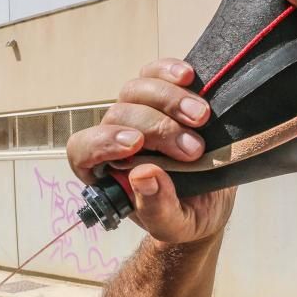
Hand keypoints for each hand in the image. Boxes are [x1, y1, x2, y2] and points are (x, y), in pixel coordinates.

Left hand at [66, 59, 235, 243]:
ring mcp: (139, 112)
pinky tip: (190, 77)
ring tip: (202, 118)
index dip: (101, 143)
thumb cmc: (185, 216)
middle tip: (193, 149)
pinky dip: (171, 70)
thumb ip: (156, 208)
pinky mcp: (164, 96)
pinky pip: (156, 72)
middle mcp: (116, 138)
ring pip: (136, 90)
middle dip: (157, 129)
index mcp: (106, 172)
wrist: (214, 202)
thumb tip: (141, 175)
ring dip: (169, 100)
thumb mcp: (175, 226)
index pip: (82, 150)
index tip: (135, 145)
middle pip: (118, 116)